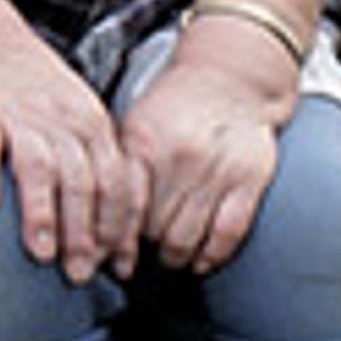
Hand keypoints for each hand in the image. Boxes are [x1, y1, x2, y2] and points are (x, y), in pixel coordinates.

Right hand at [0, 39, 142, 282]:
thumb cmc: (38, 92)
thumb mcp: (81, 118)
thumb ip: (95, 163)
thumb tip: (110, 230)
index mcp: (93, 127)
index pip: (116, 181)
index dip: (117, 225)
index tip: (114, 264)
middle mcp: (62, 123)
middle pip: (82, 181)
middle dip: (84, 233)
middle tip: (79, 272)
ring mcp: (20, 117)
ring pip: (39, 168)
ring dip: (42, 213)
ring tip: (39, 253)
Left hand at [121, 54, 289, 272]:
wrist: (229, 80)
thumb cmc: (174, 109)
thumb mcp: (132, 127)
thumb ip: (116, 169)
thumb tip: (90, 220)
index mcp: (142, 142)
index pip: (120, 204)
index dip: (110, 240)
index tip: (102, 258)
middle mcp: (179, 156)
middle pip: (151, 227)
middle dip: (142, 247)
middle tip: (137, 255)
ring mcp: (217, 169)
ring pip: (187, 236)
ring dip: (175, 257)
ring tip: (169, 258)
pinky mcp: (250, 178)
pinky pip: (228, 232)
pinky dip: (212, 255)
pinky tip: (201, 260)